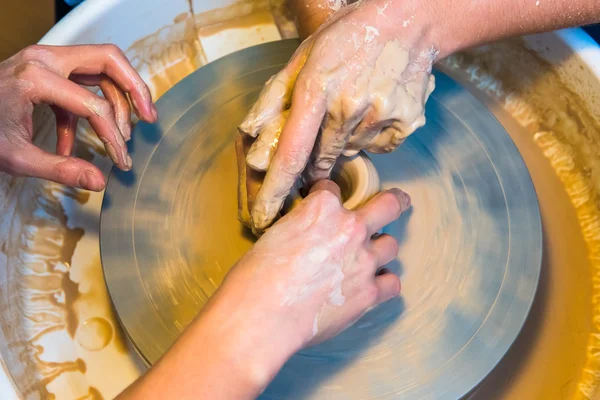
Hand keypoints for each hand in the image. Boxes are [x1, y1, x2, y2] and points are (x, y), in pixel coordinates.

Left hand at [0, 44, 156, 190]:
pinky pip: (83, 82)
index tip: (121, 160)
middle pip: (109, 60)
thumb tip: (99, 183)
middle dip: (136, 89)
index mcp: (35, 78)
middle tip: (150, 116)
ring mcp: (46, 60)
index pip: (94, 107)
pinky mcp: (46, 69)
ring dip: (119, 98)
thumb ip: (61, 170)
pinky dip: (90, 109)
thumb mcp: (17, 157)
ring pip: (101, 66)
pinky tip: (79, 143)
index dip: (113, 137)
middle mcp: (44, 60)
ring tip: (126, 131)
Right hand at [208, 180, 409, 384]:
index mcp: (323, 208)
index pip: (333, 190)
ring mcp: (364, 261)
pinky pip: (392, 283)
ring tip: (368, 258)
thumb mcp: (275, 233)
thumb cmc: (257, 275)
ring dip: (380, 249)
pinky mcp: (369, 293)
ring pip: (391, 245)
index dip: (326, 198)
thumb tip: (305, 233)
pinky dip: (383, 284)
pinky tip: (372, 286)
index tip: (324, 205)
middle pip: (388, 205)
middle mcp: (350, 229)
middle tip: (395, 202)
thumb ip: (300, 225)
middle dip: (393, 202)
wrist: (262, 315)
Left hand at [239, 0, 436, 230]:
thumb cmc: (348, 37)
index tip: (263, 217)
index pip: (290, 153)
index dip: (274, 190)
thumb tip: (250, 135)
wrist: (408, 21)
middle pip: (321, 158)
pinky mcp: (404, 122)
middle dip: (316, 156)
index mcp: (316, 89)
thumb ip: (275, 97)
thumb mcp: (304, 56)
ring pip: (351, 150)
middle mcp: (347, 106)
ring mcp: (379, 114)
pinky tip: (375, 106)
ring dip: (346, 138)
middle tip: (325, 124)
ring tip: (355, 102)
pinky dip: (372, 134)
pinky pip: (379, 146)